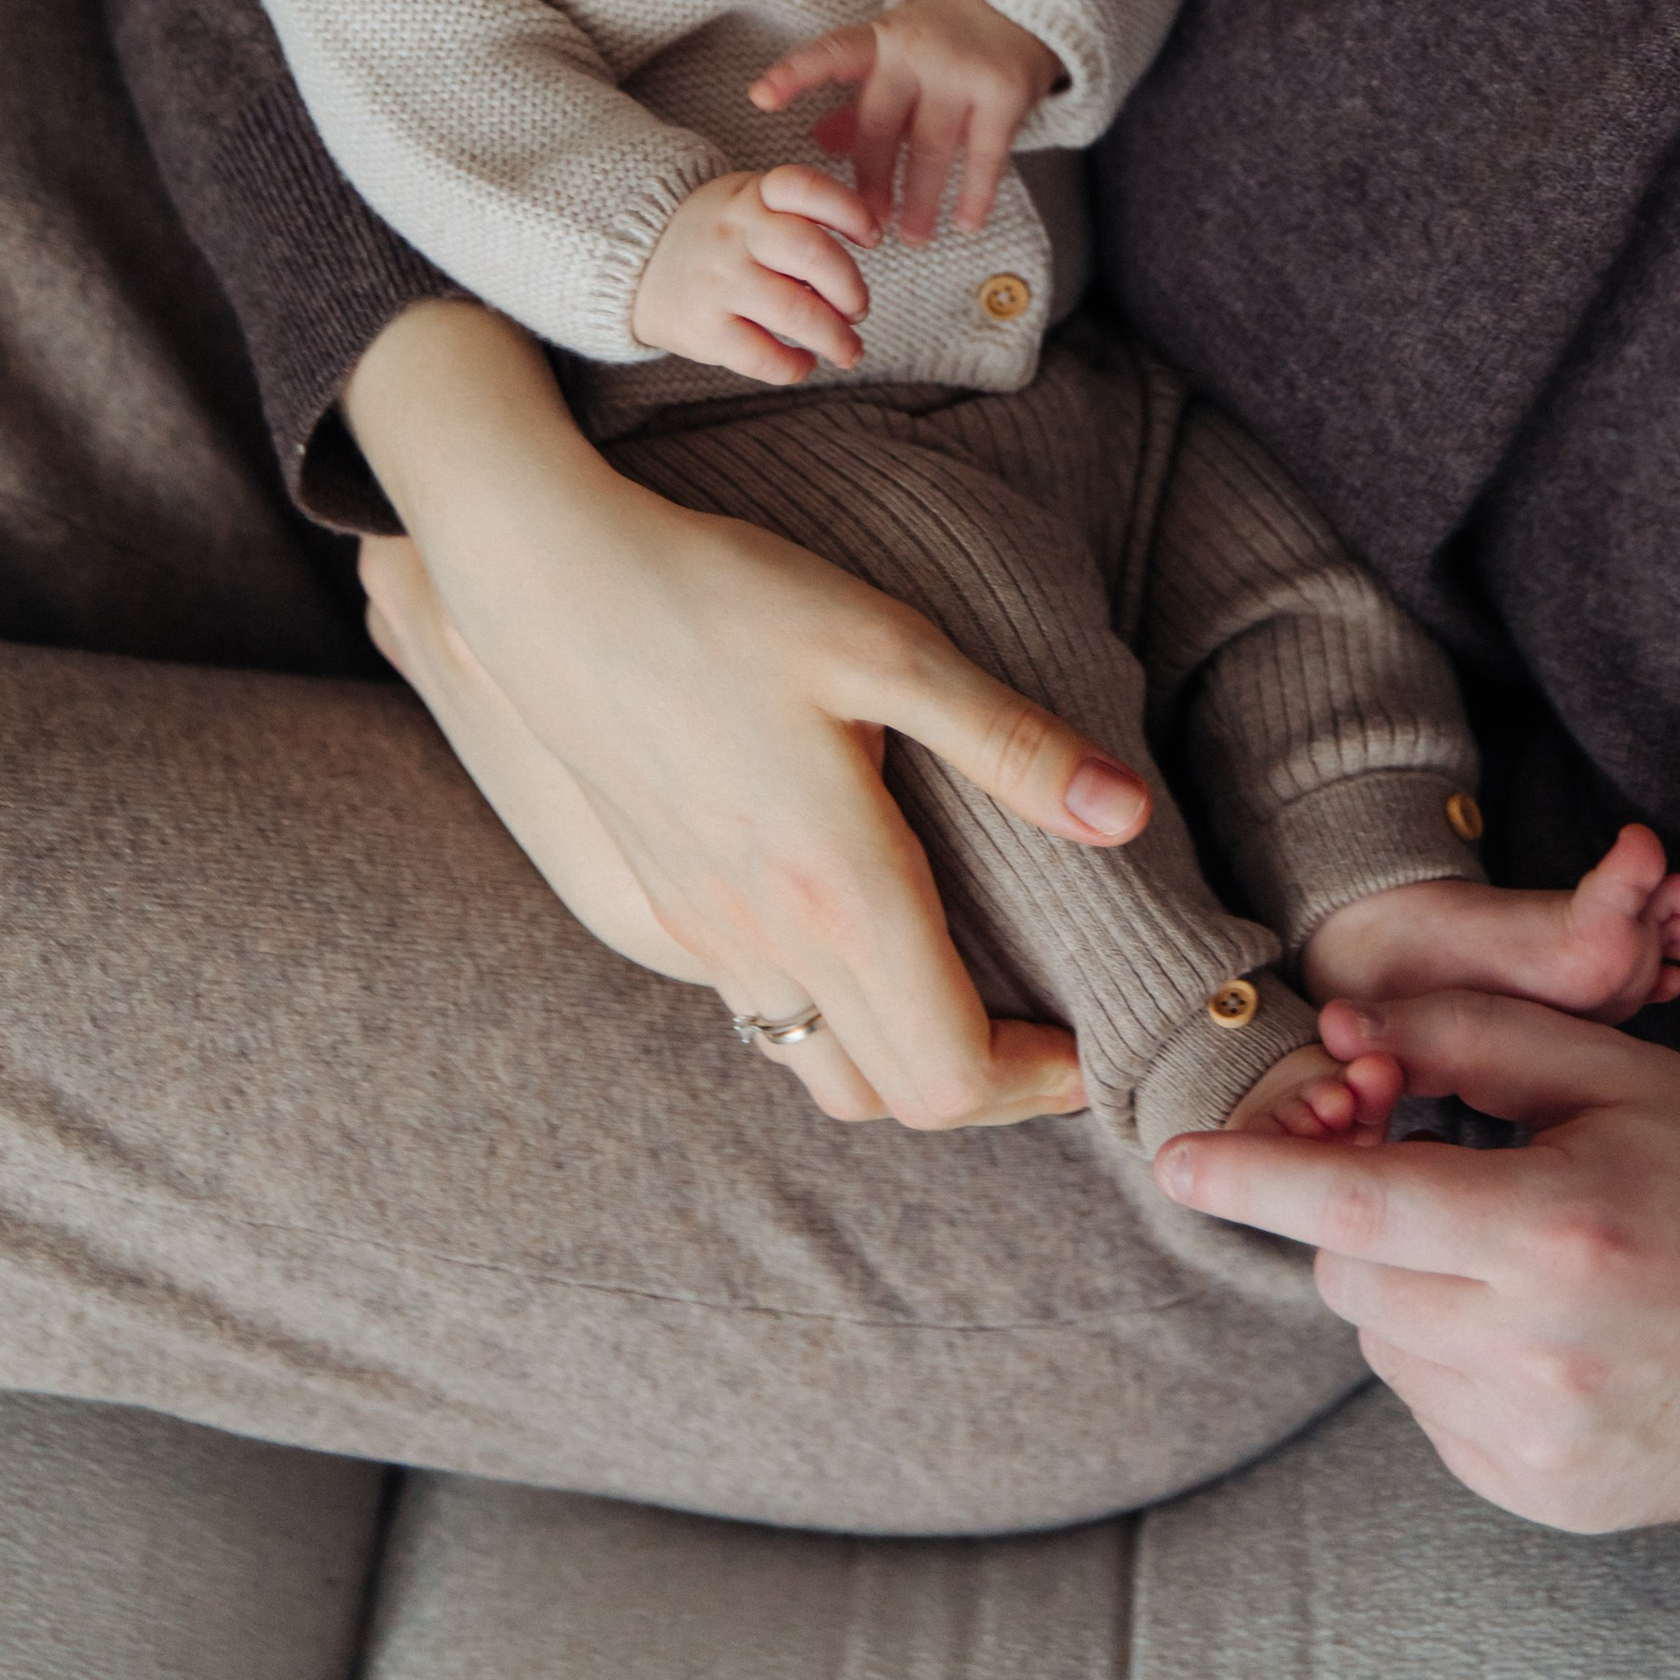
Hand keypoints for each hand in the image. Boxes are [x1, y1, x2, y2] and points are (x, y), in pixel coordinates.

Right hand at [346, 303, 1153, 1128]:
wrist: (551, 583)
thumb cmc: (727, 599)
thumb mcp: (890, 646)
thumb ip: (1010, 744)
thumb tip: (1127, 818)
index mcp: (835, 890)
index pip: (946, 1072)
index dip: (1035, 1082)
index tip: (1090, 1038)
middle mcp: (763, 940)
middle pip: (886, 1097)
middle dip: (982, 1086)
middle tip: (1049, 1027)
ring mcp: (700, 935)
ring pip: (813, 1068)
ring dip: (899, 1059)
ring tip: (965, 992)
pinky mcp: (660, 908)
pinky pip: (757, 1017)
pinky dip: (829, 1020)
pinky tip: (860, 940)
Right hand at [631, 166, 879, 381]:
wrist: (632, 266)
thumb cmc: (716, 235)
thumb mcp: (746, 201)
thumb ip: (797, 214)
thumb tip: (869, 245)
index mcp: (752, 195)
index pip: (806, 188)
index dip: (851, 211)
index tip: (872, 238)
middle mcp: (735, 233)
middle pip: (813, 253)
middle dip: (852, 289)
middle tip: (858, 310)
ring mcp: (718, 281)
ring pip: (796, 311)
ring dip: (837, 338)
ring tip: (849, 349)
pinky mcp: (703, 330)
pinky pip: (763, 355)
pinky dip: (795, 366)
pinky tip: (802, 362)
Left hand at [750, 0, 1063, 243]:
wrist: (1016, 4)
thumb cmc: (939, 42)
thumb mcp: (892, 58)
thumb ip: (855, 101)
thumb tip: (818, 143)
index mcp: (880, 40)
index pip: (830, 54)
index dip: (794, 74)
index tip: (760, 97)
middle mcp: (917, 52)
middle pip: (881, 123)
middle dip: (871, 178)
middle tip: (865, 223)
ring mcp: (962, 71)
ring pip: (932, 146)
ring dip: (921, 198)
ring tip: (913, 237)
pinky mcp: (1004, 91)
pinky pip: (986, 154)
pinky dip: (975, 193)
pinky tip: (966, 224)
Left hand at [1155, 994, 1679, 1530]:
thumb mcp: (1617, 1073)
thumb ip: (1474, 1034)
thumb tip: (1348, 1030)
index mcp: (1558, 1231)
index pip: (1361, 1203)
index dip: (1257, 1178)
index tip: (1174, 1160)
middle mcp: (1539, 1352)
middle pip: (1357, 1271)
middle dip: (1362, 1213)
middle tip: (1438, 1169)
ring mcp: (1538, 1439)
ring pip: (1384, 1341)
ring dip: (1408, 1282)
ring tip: (1512, 1250)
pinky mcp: (1537, 1492)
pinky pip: (1431, 1406)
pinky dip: (1449, 1351)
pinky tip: (1534, 1322)